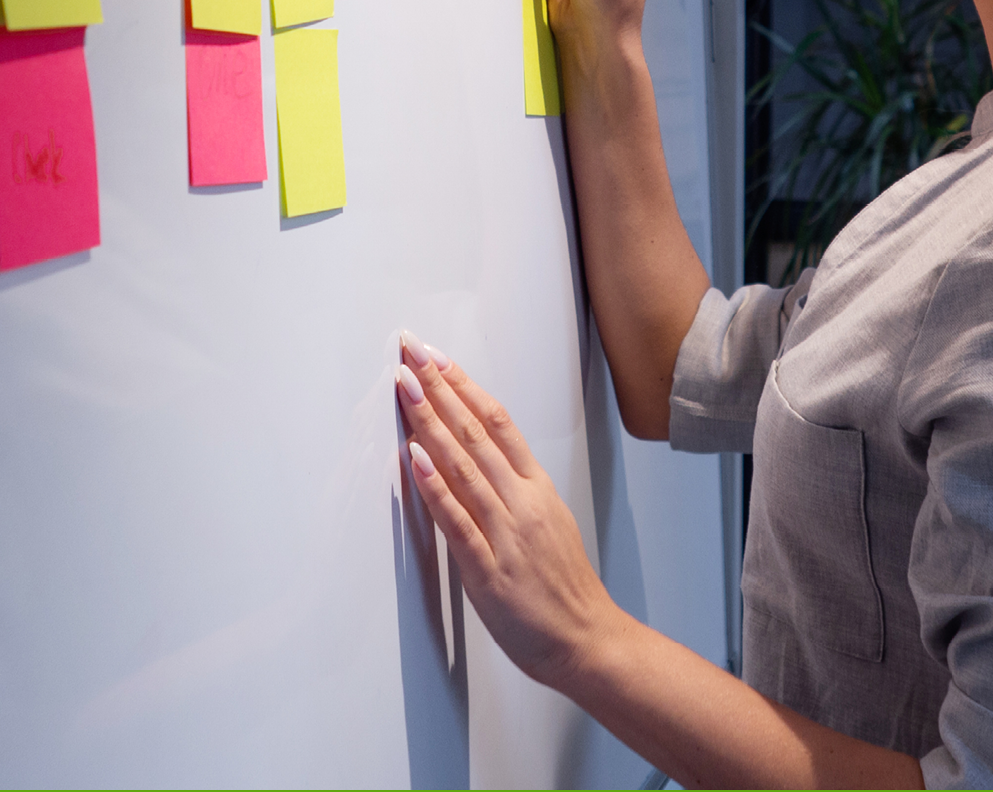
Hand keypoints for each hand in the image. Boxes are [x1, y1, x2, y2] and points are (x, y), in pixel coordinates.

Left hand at [395, 332, 618, 690]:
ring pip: (462, 464)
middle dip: (438, 388)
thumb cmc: (563, 585)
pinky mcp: (488, 569)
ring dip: (429, 422)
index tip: (437, 357)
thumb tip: (477, 452)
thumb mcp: (547, 518)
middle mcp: (521, 501)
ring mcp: (505, 533)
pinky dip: (434, 486)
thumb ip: (514, 485)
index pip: (497, 420)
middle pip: (475, 431)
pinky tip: (414, 458)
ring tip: (405, 387)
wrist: (587, 639)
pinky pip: (456, 520)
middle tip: (411, 352)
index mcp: (536, 486)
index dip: (464, 385)